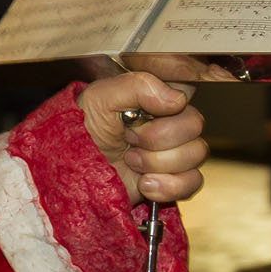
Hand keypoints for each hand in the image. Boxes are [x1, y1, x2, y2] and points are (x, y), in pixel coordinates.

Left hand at [77, 71, 208, 204]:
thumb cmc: (82, 131)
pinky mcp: (175, 179)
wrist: (74, 173)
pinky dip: (167, 186)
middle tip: (130, 139)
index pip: (189, 85)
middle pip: (195, 122)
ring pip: (196, 152)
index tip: (156, 109)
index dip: (178, 97)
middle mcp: (170, 121)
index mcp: (156, 96)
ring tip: (131, 161)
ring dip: (158, 162)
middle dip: (157, 136)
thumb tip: (177, 100)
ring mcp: (175, 151)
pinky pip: (193, 181)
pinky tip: (144, 182)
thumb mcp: (100, 98)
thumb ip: (137, 87)